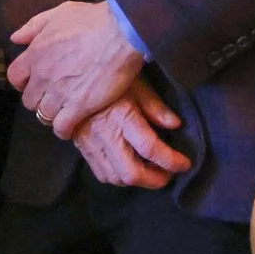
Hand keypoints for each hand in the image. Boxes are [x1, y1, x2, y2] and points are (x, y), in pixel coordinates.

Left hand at [8, 0, 143, 137]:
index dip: (23, 83)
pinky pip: (62, 127)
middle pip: (29, 100)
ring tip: (64, 112)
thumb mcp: (58, 13)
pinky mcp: (79, 106)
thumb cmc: (92, 20)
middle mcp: (42, 76)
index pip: (14, 77)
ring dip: (52, 115)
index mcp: (35, 54)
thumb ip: (33, 27)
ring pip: (44, 115)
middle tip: (53, 98)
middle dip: (39, 100)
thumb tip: (16, 38)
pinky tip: (72, 125)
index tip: (35, 83)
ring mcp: (59, 92)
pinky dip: (64, 129)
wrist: (120, 33)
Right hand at [71, 81, 189, 189]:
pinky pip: (101, 174)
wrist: (70, 73)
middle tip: (168, 173)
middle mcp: (104, 134)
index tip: (185, 163)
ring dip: (137, 180)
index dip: (171, 161)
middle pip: (131, 173)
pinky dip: (118, 178)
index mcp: (121, 116)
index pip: (150, 148)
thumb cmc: (108, 75)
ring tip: (150, 170)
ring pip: (116, 178)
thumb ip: (155, 106)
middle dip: (155, 180)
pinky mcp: (81, 147)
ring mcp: (90, 143)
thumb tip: (175, 125)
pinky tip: (128, 167)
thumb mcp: (135, 83)